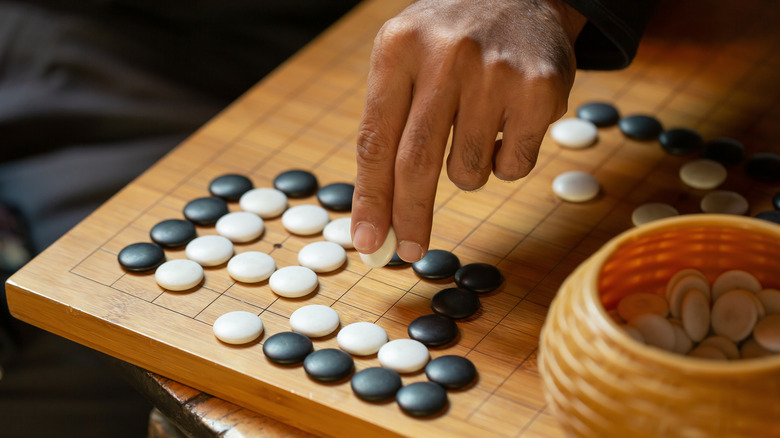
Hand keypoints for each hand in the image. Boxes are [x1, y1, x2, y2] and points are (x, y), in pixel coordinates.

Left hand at [351, 0, 585, 261]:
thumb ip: (388, 126)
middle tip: (407, 251)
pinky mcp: (541, 90)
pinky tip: (509, 120)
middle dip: (409, 217)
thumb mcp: (406, 59)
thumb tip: (378, 214)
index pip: (375, 139)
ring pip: (469, 172)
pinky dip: (507, 160)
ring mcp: (496, 72)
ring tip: (477, 125)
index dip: (370, 198)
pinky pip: (513, 167)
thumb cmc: (451, 41)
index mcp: (398, 48)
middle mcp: (445, 56)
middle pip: (417, 163)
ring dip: (468, 169)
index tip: (367, 240)